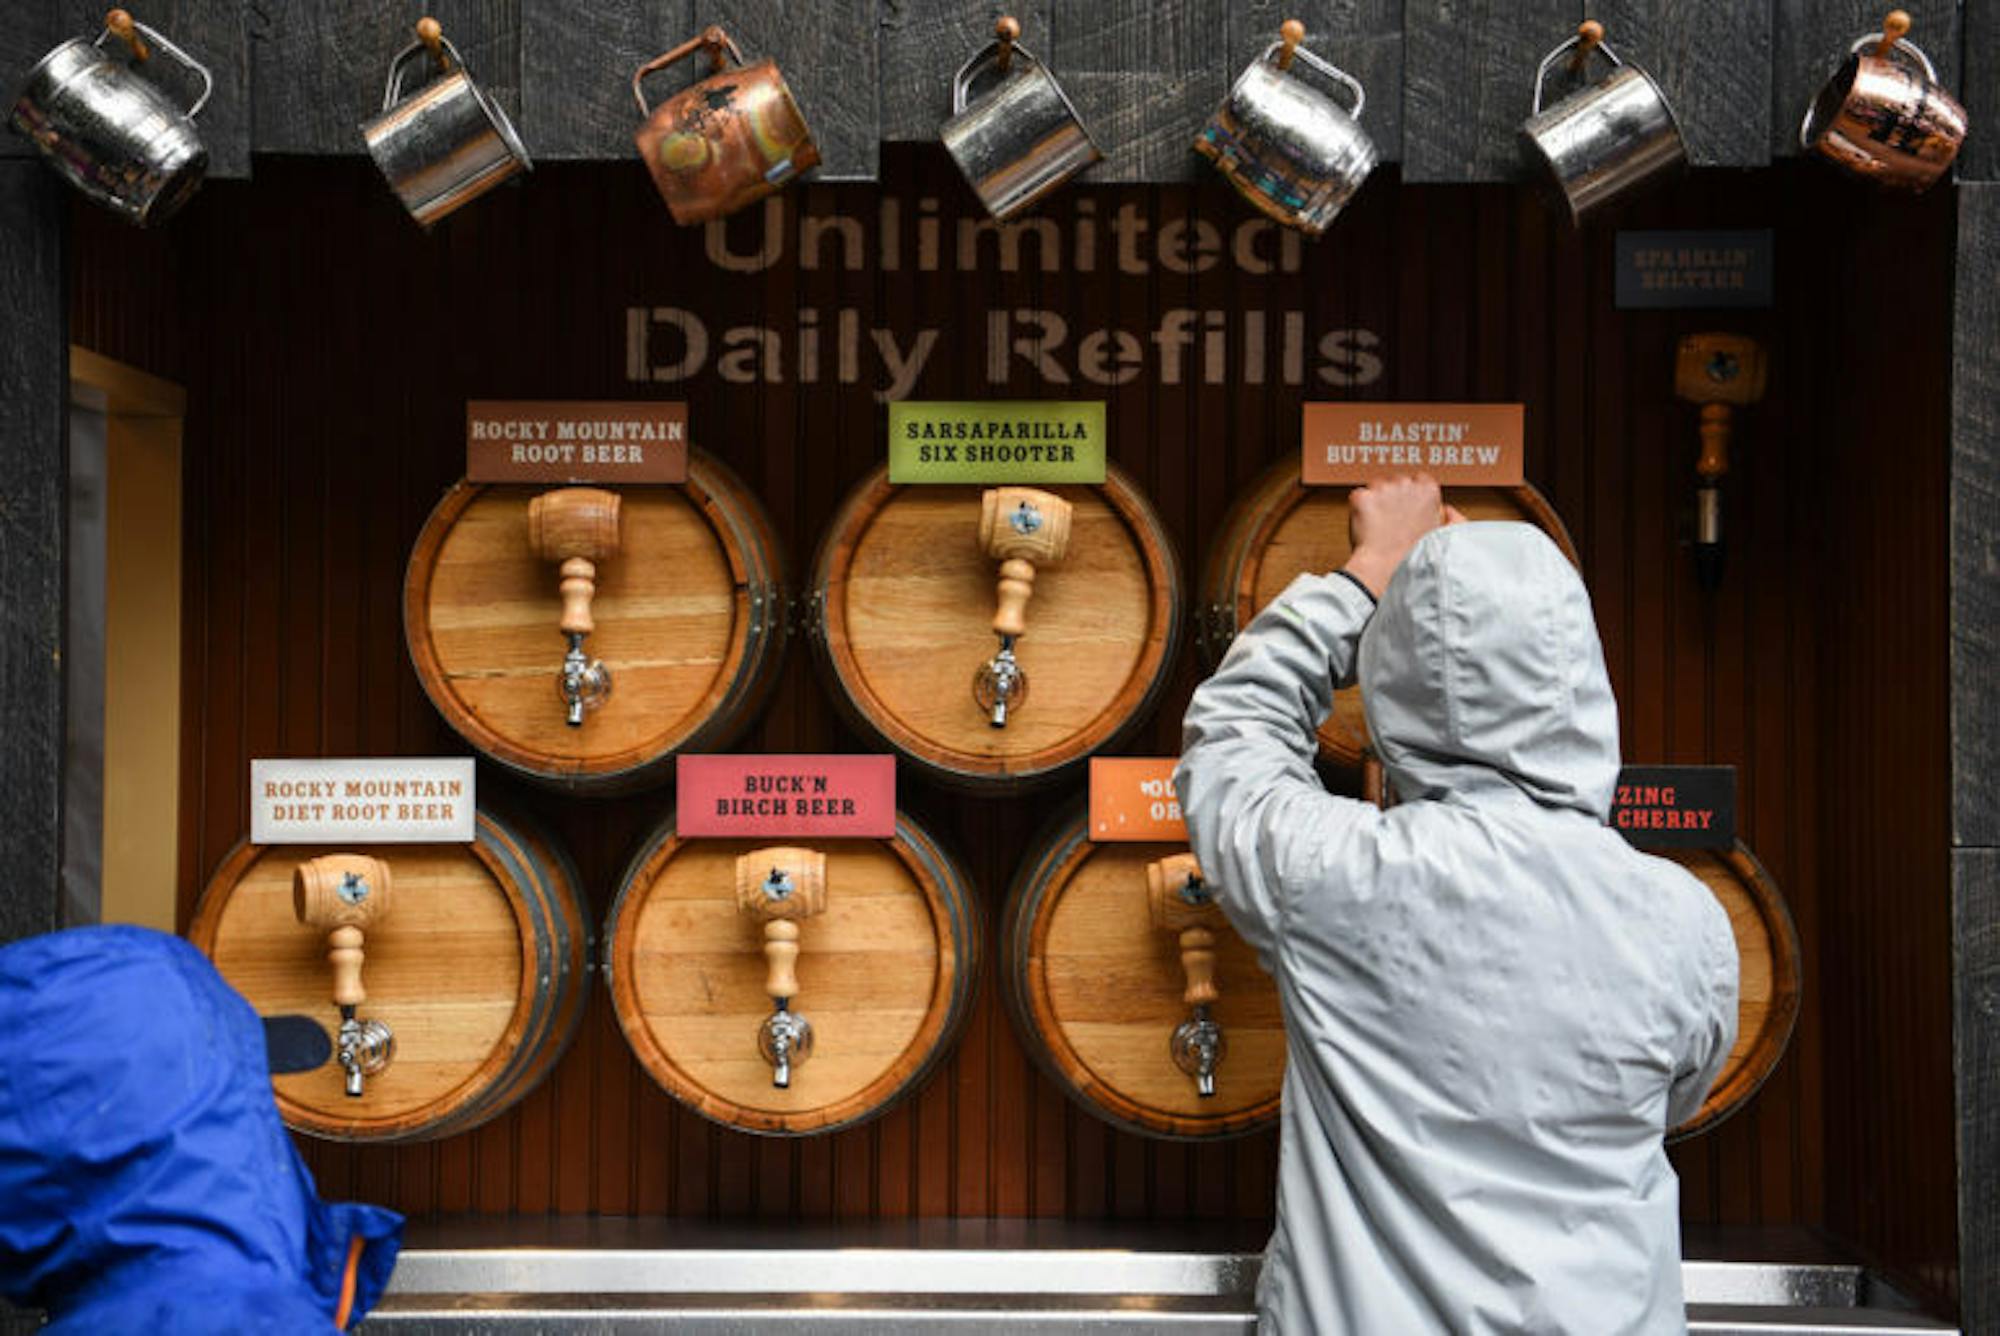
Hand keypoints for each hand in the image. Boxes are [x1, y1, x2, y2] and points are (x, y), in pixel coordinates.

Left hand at [1342, 474, 1465, 596]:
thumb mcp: (1440, 534)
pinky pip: (1358, 497)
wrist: (1386, 569)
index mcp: (1428, 489)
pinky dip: (1359, 510)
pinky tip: (1366, 526)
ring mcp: (1382, 489)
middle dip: (1392, 498)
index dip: (1410, 497)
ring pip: (1375, 488)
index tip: (1407, 511)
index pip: (1417, 480)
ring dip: (1375, 502)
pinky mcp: (1362, 497)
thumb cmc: (1413, 557)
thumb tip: (1446, 509)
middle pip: (1395, 482)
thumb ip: (1444, 516)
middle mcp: (1406, 484)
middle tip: (1392, 523)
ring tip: (1380, 527)